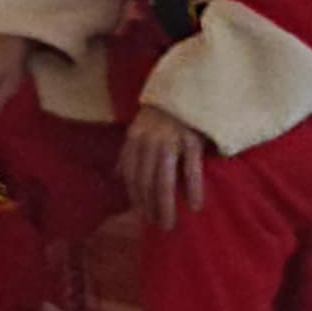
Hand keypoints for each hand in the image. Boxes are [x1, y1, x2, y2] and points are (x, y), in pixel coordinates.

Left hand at [120, 106, 205, 231]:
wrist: (189, 84)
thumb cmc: (165, 111)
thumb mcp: (140, 127)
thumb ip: (129, 151)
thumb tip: (116, 175)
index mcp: (135, 138)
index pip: (131, 175)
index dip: (136, 197)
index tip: (142, 215)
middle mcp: (149, 141)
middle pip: (146, 182)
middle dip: (150, 207)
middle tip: (158, 225)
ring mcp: (171, 140)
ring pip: (164, 180)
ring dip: (165, 205)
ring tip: (169, 222)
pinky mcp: (192, 139)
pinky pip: (191, 170)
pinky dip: (193, 190)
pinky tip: (195, 206)